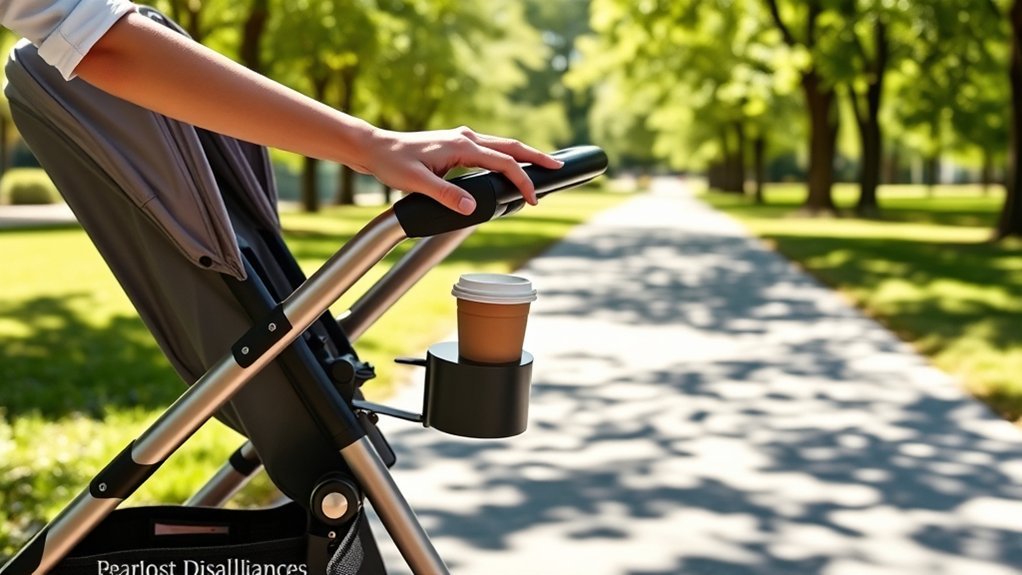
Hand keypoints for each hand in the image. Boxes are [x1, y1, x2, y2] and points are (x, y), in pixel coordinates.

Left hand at [357, 126, 563, 214]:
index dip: (522, 182)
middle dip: (537, 158)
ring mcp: (462, 139)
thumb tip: (471, 208)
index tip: (533, 199)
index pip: (504, 163)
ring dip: (524, 156)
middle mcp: (466, 138)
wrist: (374, 149)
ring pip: (502, 145)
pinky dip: (507, 156)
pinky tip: (509, 167)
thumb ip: (445, 195)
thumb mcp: (417, 184)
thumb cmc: (392, 164)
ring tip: (542, 167)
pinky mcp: (456, 144)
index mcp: (462, 146)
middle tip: (559, 169)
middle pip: (511, 146)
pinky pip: (490, 149)